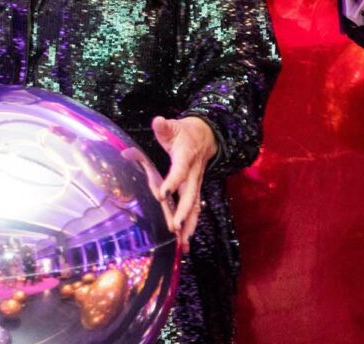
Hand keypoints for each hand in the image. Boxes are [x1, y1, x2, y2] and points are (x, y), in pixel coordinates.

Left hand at [151, 116, 217, 254]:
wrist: (207, 136)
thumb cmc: (185, 132)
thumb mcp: (174, 127)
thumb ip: (164, 127)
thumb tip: (156, 121)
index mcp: (187, 157)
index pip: (180, 170)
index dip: (173, 181)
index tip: (163, 194)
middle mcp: (194, 173)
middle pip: (191, 194)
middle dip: (184, 212)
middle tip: (174, 227)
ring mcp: (196, 183)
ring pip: (195, 205)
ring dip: (189, 224)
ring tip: (182, 243)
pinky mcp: (195, 189)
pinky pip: (195, 208)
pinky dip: (191, 224)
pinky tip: (185, 241)